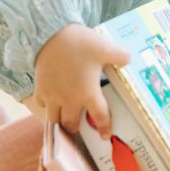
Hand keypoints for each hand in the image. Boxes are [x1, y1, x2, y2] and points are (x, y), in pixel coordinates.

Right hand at [34, 23, 129, 138]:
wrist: (50, 35)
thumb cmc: (79, 43)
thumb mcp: (104, 47)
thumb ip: (119, 56)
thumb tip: (129, 59)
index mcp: (88, 92)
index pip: (99, 116)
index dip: (104, 127)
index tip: (105, 135)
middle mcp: (69, 99)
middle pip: (71, 124)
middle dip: (76, 130)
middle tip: (78, 129)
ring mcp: (52, 95)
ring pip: (54, 120)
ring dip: (59, 123)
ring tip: (62, 122)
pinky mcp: (40, 88)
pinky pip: (41, 104)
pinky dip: (46, 106)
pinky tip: (49, 102)